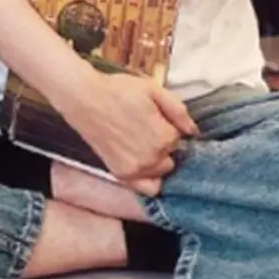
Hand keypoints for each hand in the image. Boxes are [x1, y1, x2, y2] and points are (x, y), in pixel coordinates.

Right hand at [61, 71, 198, 193]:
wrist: (85, 99)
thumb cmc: (119, 90)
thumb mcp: (153, 90)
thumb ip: (178, 111)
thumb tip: (194, 131)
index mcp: (163, 138)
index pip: (179, 138)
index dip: (169, 125)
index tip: (155, 115)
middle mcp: (152, 159)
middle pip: (172, 156)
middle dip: (164, 143)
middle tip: (147, 126)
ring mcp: (136, 170)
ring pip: (161, 171)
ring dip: (157, 160)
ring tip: (141, 141)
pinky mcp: (121, 175)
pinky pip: (146, 188)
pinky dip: (149, 180)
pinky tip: (143, 164)